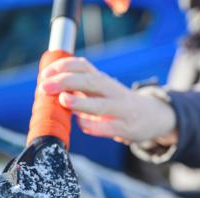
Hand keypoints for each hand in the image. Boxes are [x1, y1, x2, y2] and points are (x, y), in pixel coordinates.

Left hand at [38, 57, 176, 143]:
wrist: (154, 116)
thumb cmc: (118, 103)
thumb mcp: (102, 90)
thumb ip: (79, 87)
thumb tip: (48, 87)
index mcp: (103, 80)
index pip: (83, 66)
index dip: (63, 67)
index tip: (45, 74)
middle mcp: (112, 92)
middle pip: (90, 82)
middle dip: (66, 82)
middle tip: (44, 87)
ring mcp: (120, 110)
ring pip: (100, 105)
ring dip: (80, 102)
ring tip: (64, 101)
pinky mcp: (125, 128)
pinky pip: (108, 127)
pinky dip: (94, 126)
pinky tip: (82, 125)